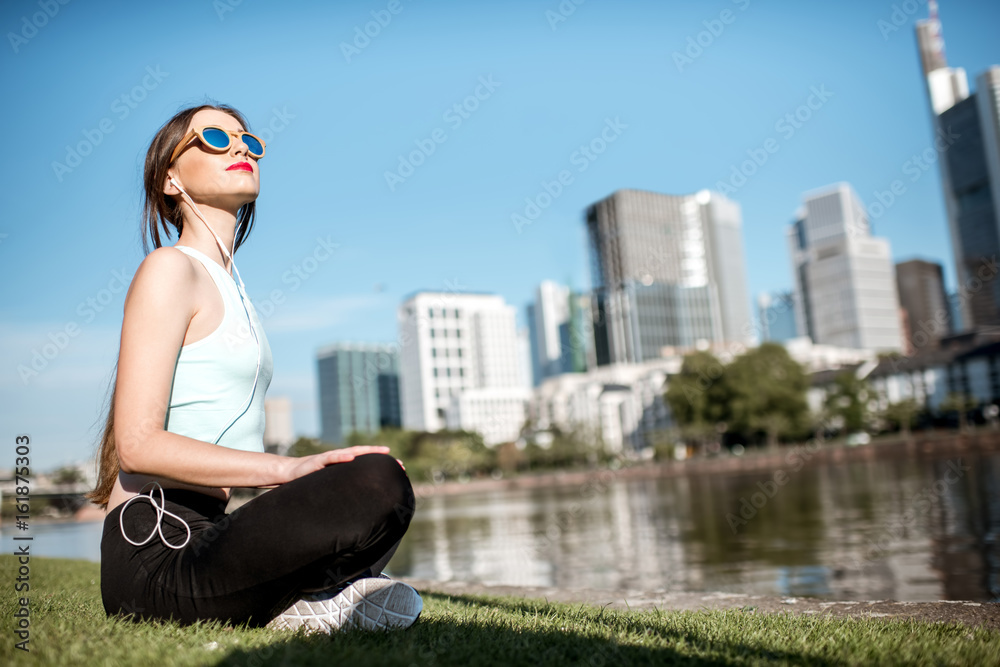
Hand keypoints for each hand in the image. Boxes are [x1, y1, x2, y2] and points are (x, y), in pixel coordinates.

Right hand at [280, 446, 402, 482]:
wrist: (287, 473)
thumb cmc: (308, 481)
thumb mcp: (329, 486)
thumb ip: (342, 491)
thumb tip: (356, 505)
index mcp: (342, 465)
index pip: (364, 463)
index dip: (380, 465)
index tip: (398, 469)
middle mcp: (338, 459)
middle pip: (363, 455)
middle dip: (380, 456)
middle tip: (398, 462)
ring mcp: (329, 458)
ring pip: (350, 453)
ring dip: (366, 452)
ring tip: (380, 451)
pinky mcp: (317, 461)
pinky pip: (331, 458)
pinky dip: (341, 457)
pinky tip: (351, 457)